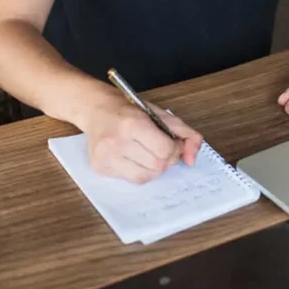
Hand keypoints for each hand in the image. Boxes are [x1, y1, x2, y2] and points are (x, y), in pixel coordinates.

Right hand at [83, 93, 202, 183]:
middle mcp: (117, 142)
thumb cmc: (129, 110)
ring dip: (153, 168)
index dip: (175, 149)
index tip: (172, 142)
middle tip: (161, 148)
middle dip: (166, 159)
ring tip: (148, 154)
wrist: (96, 109)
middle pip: (157, 166)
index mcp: (133, 124)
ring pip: (145, 177)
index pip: (165, 150)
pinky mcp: (99, 167)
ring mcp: (106, 156)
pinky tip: (133, 157)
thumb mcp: (160, 113)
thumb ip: (183, 132)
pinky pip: (129, 179)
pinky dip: (138, 170)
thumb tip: (192, 159)